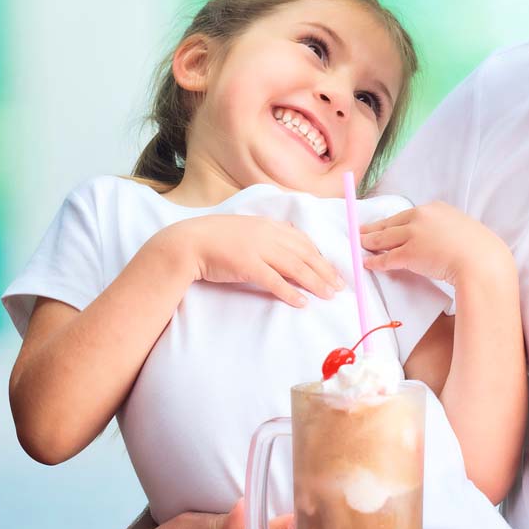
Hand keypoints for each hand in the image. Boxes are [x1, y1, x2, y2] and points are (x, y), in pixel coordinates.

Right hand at [153, 214, 344, 305]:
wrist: (189, 242)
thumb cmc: (216, 238)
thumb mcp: (246, 229)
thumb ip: (267, 234)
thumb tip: (287, 241)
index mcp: (269, 225)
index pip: (303, 241)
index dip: (321, 256)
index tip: (333, 269)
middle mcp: (268, 235)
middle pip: (305, 254)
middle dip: (325, 270)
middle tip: (340, 285)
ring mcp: (259, 250)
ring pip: (296, 267)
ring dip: (315, 282)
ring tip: (329, 295)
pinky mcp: (248, 266)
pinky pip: (275, 281)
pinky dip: (290, 292)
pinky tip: (302, 303)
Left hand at [361, 201, 512, 285]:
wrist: (481, 261)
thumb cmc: (479, 249)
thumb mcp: (462, 229)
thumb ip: (446, 229)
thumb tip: (438, 240)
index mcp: (436, 208)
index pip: (408, 214)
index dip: (393, 221)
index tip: (385, 224)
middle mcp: (422, 216)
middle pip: (391, 222)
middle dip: (374, 228)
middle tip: (361, 231)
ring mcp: (414, 234)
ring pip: (385, 238)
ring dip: (370, 242)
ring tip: (360, 245)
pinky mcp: (409, 253)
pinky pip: (387, 258)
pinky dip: (375, 261)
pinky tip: (368, 264)